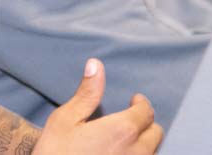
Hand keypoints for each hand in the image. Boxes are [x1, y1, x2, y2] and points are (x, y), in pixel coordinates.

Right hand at [32, 59, 162, 154]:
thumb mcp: (66, 119)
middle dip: (145, 123)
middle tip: (130, 119)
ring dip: (143, 143)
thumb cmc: (56, 152)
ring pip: (151, 153)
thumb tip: (96, 65)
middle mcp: (136, 153)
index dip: (141, 104)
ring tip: (124, 139)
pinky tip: (119, 154)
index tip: (134, 100)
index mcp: (122, 131)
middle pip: (155, 134)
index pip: (146, 113)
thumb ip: (87, 94)